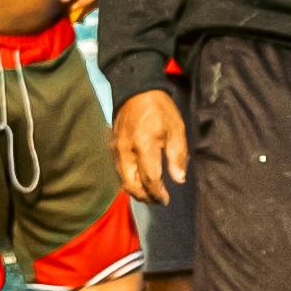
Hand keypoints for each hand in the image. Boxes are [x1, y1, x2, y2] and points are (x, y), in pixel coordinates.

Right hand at [114, 89, 187, 203]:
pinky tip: (138, 181)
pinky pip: (118, 170)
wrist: (136, 90)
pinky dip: (128, 180)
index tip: (166, 200)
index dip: (158, 193)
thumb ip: (177, 156)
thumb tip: (178, 179)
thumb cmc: (160, 109)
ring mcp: (116, 149)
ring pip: (122, 180)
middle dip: (145, 197)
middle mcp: (126, 151)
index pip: (150, 179)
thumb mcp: (176, 129)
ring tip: (149, 194)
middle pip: (131, 185)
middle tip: (157, 200)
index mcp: (143, 146)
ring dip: (135, 191)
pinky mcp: (112, 147)